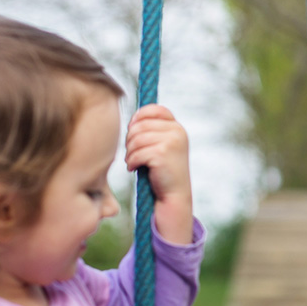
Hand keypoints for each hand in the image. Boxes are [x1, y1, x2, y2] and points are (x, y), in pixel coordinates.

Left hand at [124, 104, 192, 243]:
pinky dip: (131, 162)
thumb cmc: (162, 172)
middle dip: (130, 139)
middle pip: (140, 125)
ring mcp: (171, 141)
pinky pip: (137, 152)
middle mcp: (177, 131)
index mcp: (177, 127)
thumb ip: (153, 130)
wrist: (173, 196)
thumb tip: (132, 118)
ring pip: (136, 138)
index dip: (138, 117)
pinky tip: (133, 169)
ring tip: (132, 162)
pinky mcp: (162, 153)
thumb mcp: (162, 146)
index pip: (155, 109)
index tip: (132, 131)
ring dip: (129, 152)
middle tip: (131, 153)